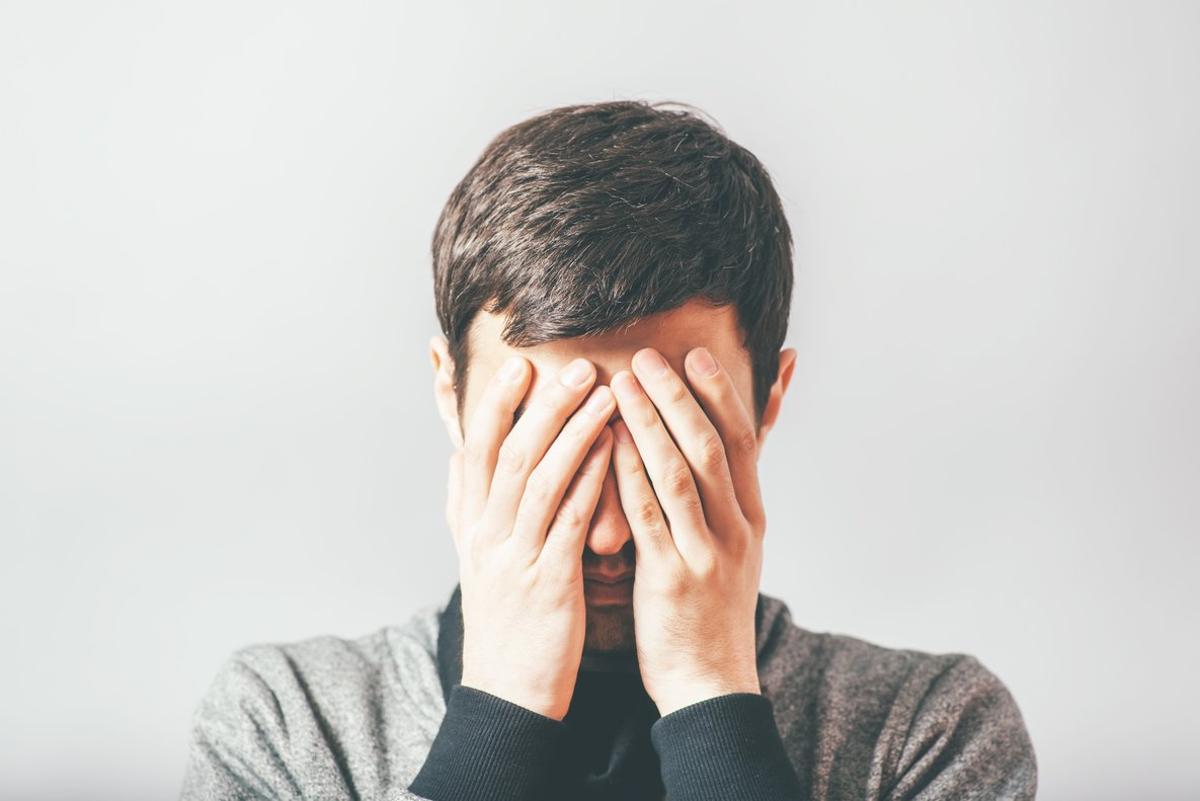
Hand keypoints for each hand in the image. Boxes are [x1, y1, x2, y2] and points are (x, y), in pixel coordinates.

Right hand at [446, 355, 614, 719]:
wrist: (508, 693)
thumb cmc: (503, 620)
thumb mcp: (474, 559)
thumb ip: (466, 505)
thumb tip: (458, 457)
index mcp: (473, 524)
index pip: (479, 449)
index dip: (496, 404)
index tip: (518, 364)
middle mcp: (488, 534)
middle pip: (512, 454)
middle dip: (543, 405)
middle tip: (576, 364)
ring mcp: (515, 557)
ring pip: (540, 479)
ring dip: (573, 431)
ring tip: (603, 392)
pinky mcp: (547, 583)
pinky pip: (569, 521)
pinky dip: (590, 480)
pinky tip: (612, 450)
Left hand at [609, 346, 764, 715]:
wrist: (711, 682)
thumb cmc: (711, 611)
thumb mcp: (737, 549)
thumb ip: (727, 497)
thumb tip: (725, 454)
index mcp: (752, 518)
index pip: (743, 441)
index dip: (719, 395)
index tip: (695, 354)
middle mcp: (737, 529)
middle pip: (710, 447)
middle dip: (679, 396)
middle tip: (648, 356)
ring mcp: (707, 553)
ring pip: (680, 473)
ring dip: (649, 423)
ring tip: (620, 383)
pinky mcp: (672, 577)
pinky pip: (648, 515)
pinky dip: (628, 473)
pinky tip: (607, 443)